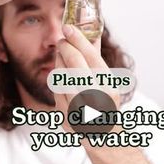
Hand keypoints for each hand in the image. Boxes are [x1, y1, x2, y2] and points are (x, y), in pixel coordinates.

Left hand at [54, 25, 119, 141]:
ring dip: (59, 63)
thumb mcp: (108, 82)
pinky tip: (63, 80)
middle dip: (65, 47)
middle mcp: (94, 98)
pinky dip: (58, 82)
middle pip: (74, 62)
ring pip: (61, 75)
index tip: (68, 27)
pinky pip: (55, 91)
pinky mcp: (64, 116)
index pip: (90, 56)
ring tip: (63, 59)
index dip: (77, 39)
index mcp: (108, 86)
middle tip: (62, 40)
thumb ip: (96, 59)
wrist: (103, 136)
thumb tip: (91, 33)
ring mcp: (77, 109)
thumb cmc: (107, 104)